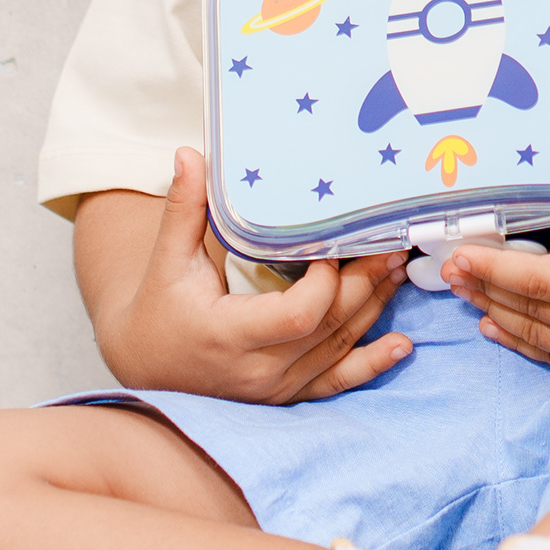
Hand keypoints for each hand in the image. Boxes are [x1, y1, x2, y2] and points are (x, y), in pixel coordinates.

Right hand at [90, 148, 410, 402]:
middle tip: (391, 245)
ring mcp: (276, 388)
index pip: (297, 316)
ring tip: (398, 269)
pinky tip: (402, 345)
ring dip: (374, 308)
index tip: (331, 246)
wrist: (147, 366)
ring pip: (339, 349)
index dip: (325, 283)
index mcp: (228, 335)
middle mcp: (258, 370)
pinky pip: (337, 383)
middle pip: (329, 329)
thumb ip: (183, 209)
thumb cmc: (158, 309)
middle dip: (364, 284)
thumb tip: (189, 153)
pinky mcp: (286, 395)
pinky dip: (372, 363)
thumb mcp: (166, 260)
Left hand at [445, 157, 549, 374]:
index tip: (459, 252)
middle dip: (482, 286)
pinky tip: (494, 328)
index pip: (539, 281)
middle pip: (527, 309)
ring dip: (493, 310)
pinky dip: (519, 341)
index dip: (494, 267)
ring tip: (459, 290)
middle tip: (441, 266)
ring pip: (534, 334)